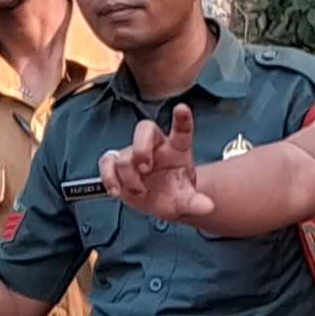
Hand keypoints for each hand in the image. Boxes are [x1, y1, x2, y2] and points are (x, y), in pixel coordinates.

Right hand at [100, 105, 211, 220]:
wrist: (161, 201)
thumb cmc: (175, 192)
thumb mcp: (187, 200)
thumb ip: (196, 203)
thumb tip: (207, 207)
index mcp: (177, 148)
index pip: (181, 130)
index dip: (182, 119)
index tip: (181, 109)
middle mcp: (155, 146)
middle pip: (144, 129)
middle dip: (141, 148)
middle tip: (145, 168)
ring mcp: (134, 154)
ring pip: (124, 155)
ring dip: (130, 178)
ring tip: (140, 190)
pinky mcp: (118, 165)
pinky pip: (107, 163)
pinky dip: (109, 177)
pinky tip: (117, 191)